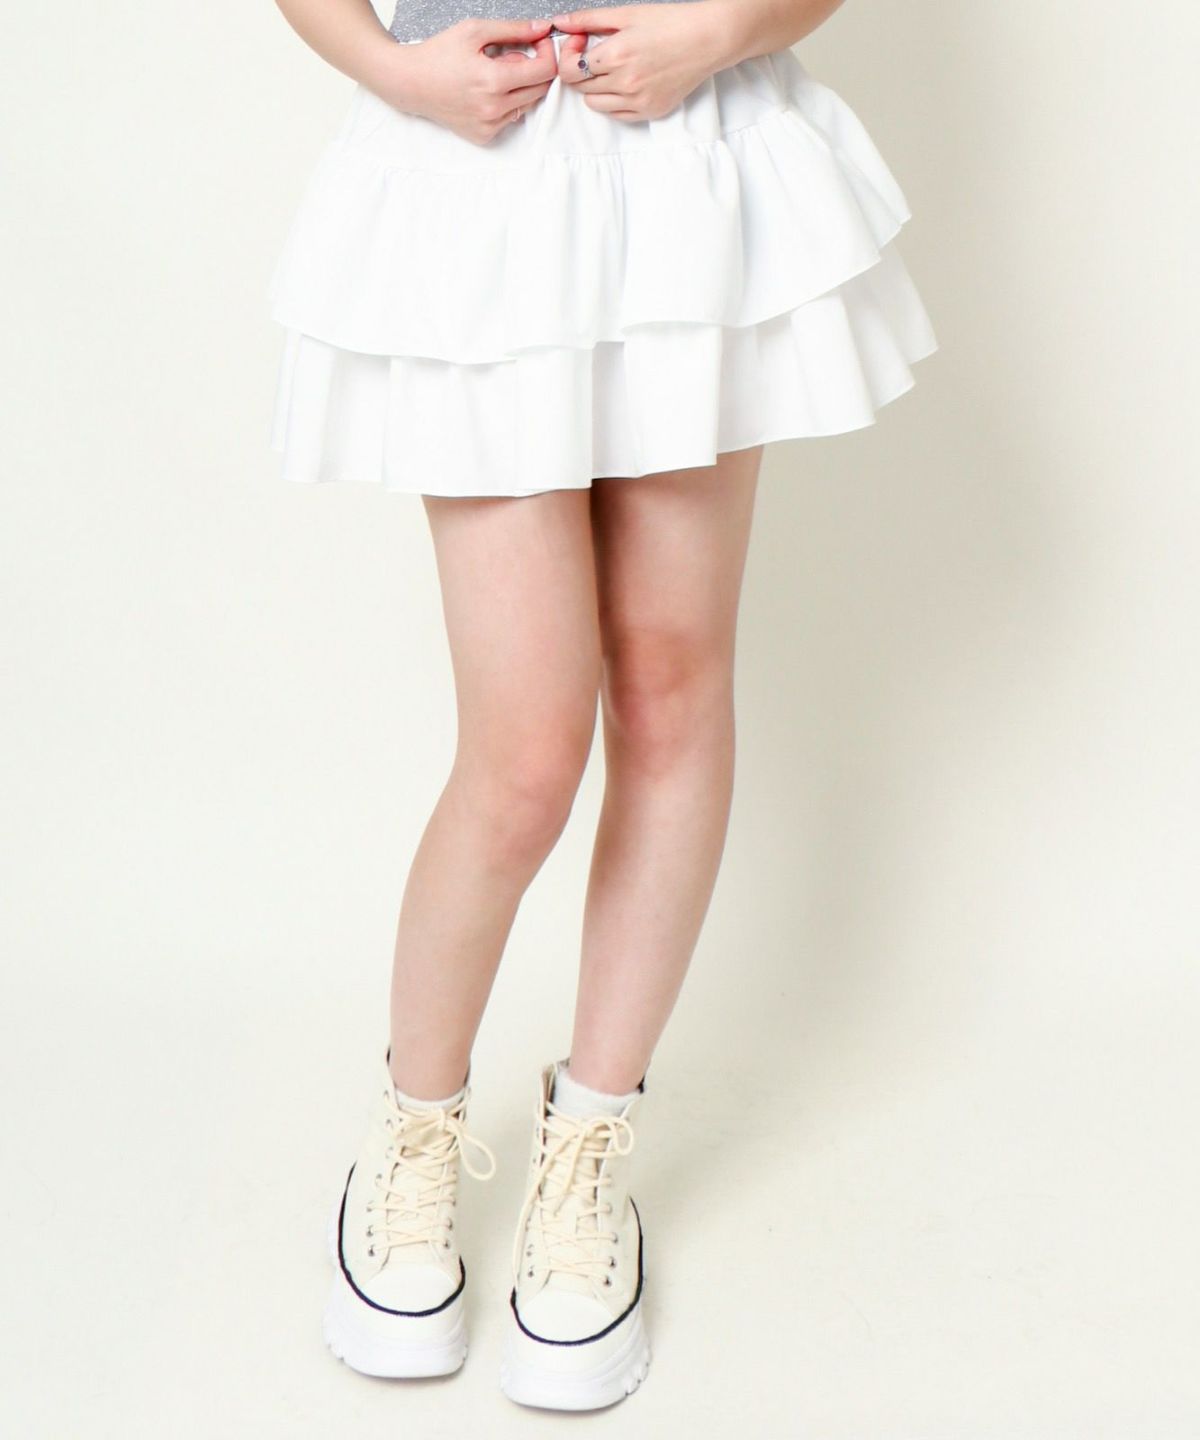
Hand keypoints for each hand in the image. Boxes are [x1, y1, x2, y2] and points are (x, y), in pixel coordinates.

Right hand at [377, 18, 559, 144]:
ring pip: (526, 105)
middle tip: (511, 56)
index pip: (545, 71)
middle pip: (540, 89)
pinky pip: (510, 119)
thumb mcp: (474, 31)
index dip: (547, 53)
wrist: (411, 83)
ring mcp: (489, 126)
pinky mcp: (484, 136)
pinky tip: (485, 93)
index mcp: (494, 81)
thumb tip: (542, 28)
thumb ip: (513, 29)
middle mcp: (494, 108)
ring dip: (519, 87)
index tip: (539, 42)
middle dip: (533, 69)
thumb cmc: (439, 54)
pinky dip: (506, 103)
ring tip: (494, 75)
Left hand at [549, 3, 737, 120]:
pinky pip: (616, 114)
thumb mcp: (627, 14)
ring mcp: (638, 101)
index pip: (570, 70)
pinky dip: (612, 101)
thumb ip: (589, 19)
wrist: (708, 39)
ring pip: (595, 104)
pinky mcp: (650, 111)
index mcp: (616, 55)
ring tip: (610, 69)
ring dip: (594, 87)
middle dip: (580, 69)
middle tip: (596, 52)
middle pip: (580, 88)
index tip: (580, 43)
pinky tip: (623, 83)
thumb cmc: (671, 22)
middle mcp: (625, 83)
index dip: (568, 56)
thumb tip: (560, 23)